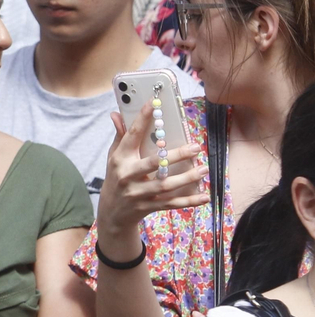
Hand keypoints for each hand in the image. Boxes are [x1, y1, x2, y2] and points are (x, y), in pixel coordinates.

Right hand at [96, 104, 205, 239]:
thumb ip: (120, 136)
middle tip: (196, 146)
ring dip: (187, 178)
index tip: (153, 104)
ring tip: (204, 169)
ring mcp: (138, 193)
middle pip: (153, 164)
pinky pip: (171, 204)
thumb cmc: (116, 178)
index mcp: (120, 159)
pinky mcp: (149, 206)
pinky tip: (204, 197)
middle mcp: (127, 176)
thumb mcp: (114, 157)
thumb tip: (116, 114)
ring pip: (165, 185)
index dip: (142, 120)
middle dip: (175, 155)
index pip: (131, 136)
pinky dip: (188, 202)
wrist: (112, 212)